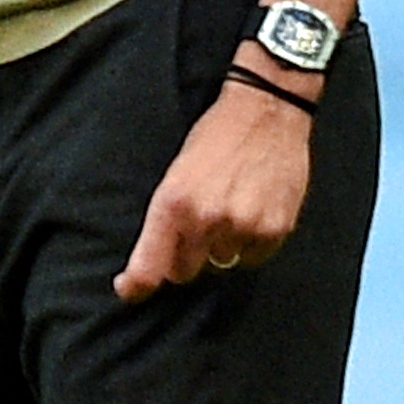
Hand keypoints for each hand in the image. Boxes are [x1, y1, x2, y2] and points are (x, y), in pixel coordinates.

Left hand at [115, 85, 312, 301]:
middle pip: (185, 272)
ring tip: (231, 207)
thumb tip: (157, 262)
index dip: (137, 285)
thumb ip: (166, 219)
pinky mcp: (274, 229)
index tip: (129, 290)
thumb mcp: (176, 173)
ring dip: (222, 246)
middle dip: (187, 257)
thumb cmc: (216, 138)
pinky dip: (252, 243)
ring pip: (222, 263)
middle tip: (198, 226)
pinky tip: (253, 210)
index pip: (150, 265)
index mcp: (173, 203)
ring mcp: (242, 226)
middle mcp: (206, 219)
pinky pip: (254, 258)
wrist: (266, 112)